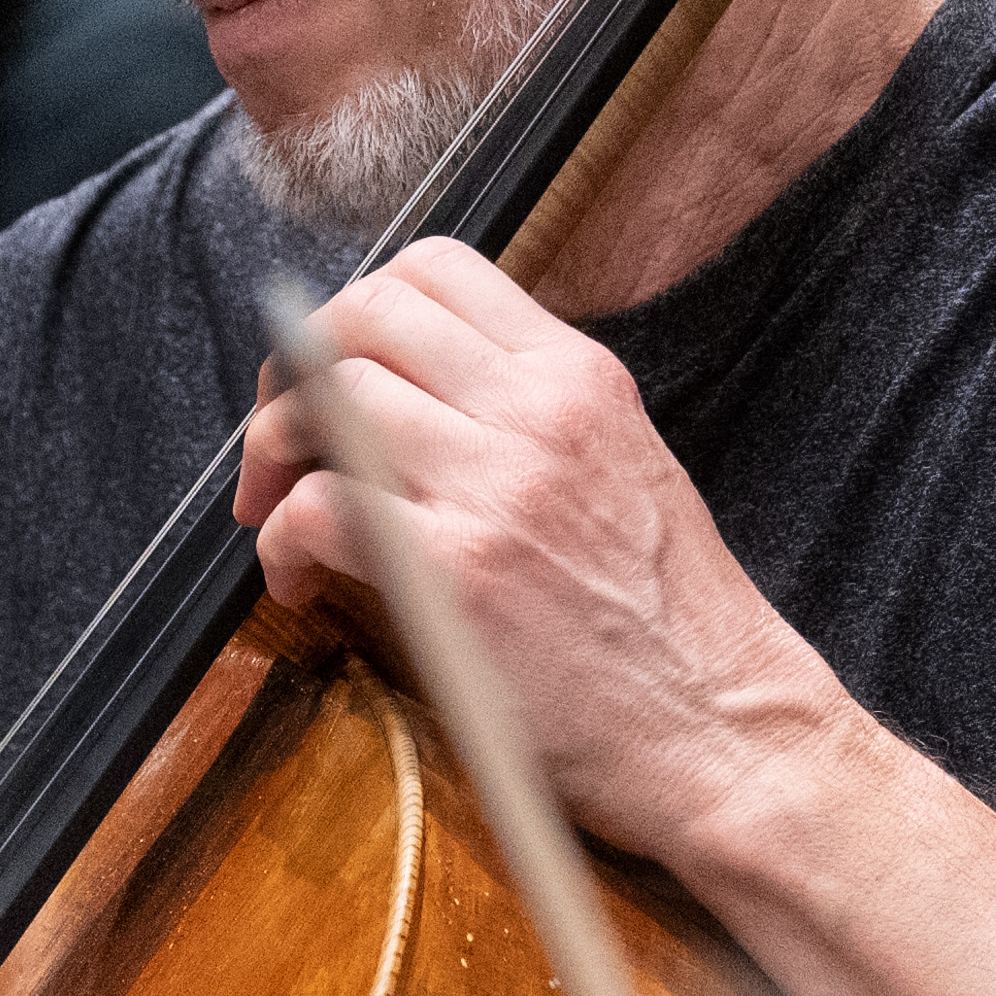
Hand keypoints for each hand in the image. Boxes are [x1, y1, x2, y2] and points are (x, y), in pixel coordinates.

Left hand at [228, 241, 835, 886]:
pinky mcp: (456, 569)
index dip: (352, 311)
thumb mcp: (622, 467)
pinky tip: (298, 581)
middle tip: (277, 445)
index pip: (435, 268)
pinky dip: (281, 541)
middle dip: (292, 370)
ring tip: (277, 517)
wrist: (721, 727)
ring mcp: (497, 482)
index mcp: (579, 374)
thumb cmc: (669, 624)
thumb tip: (409, 403)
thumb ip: (529, 417)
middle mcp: (538, 407)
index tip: (325, 372)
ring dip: (273, 455)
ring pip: (328, 398)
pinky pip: (320, 507)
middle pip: (364, 315)